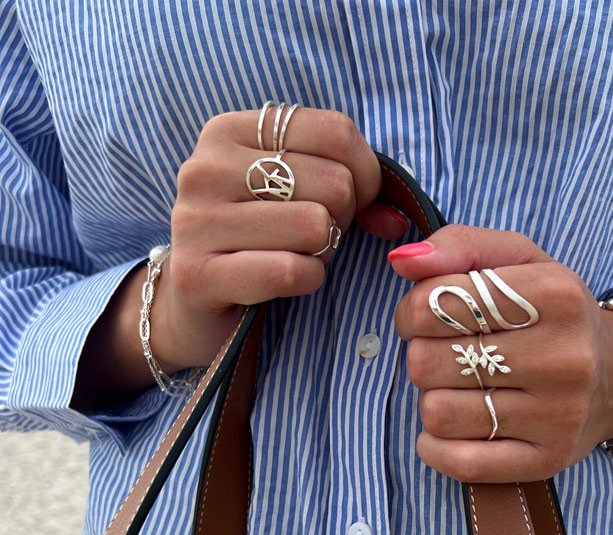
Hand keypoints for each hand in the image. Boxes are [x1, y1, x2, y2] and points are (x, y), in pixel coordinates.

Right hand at [156, 106, 407, 370]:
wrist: (194, 302)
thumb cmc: (257, 241)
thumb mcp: (296, 195)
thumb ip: (351, 188)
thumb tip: (395, 217)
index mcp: (230, 131)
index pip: (336, 131)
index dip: (366, 174)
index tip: (352, 202)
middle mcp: (206, 168)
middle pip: (333, 182)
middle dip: (342, 219)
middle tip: (316, 238)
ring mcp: (195, 221)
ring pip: (315, 226)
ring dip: (323, 253)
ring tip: (296, 255)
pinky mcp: (198, 274)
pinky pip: (290, 270)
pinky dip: (307, 280)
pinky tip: (289, 282)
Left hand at [391, 225, 612, 483]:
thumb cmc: (552, 313)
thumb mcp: (518, 261)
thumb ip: (458, 246)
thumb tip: (402, 260)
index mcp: (555, 295)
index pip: (435, 304)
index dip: (411, 310)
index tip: (425, 316)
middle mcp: (562, 357)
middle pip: (427, 361)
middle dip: (422, 355)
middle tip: (446, 354)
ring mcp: (557, 415)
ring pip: (437, 413)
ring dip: (432, 399)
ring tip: (459, 387)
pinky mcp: (546, 460)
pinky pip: (457, 461)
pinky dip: (436, 446)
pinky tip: (454, 427)